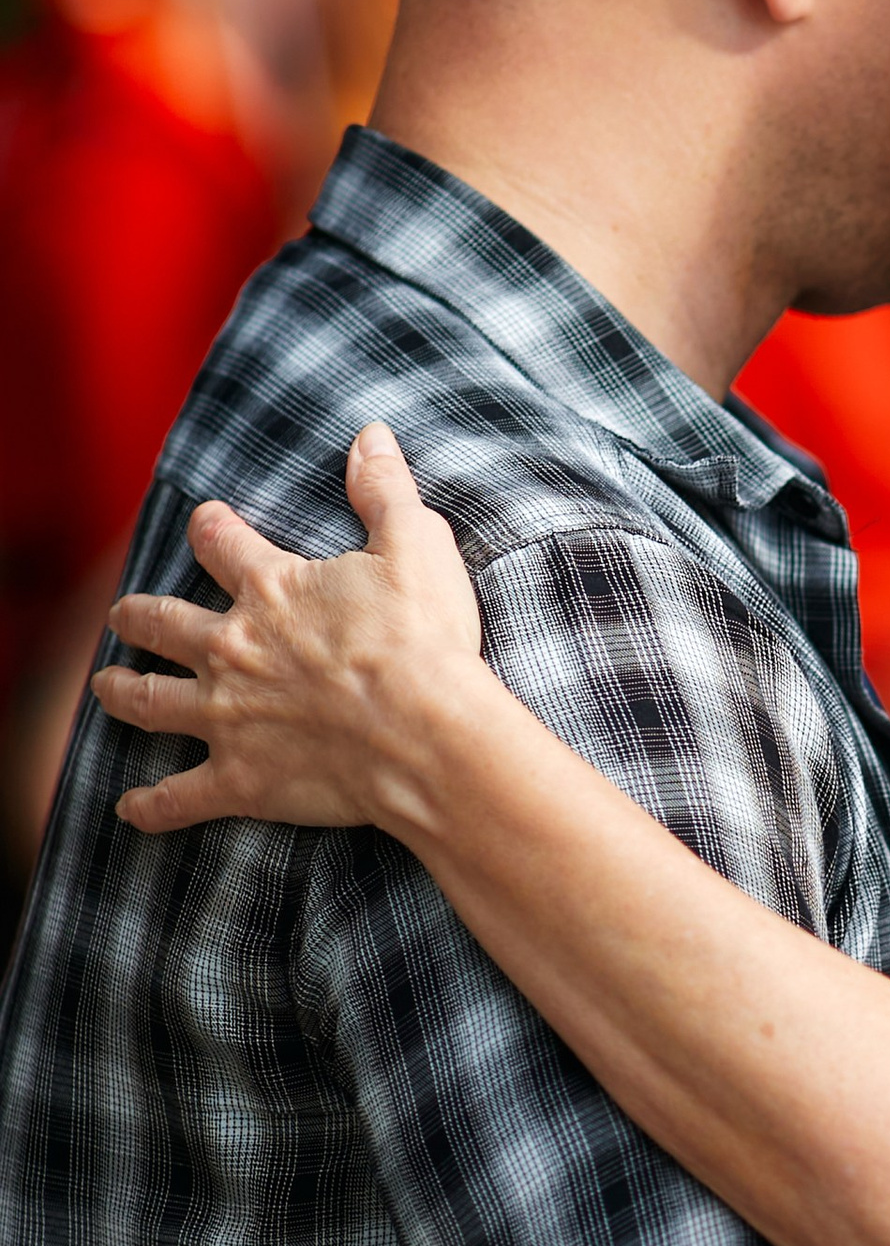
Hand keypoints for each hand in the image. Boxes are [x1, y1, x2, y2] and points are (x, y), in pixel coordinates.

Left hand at [91, 425, 491, 835]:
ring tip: (108, 685)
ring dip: (123, 692)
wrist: (424, 734)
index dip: (210, 529)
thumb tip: (372, 436)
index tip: (204, 522)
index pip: (222, 544)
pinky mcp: (239, 780)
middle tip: (123, 614)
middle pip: (162, 624)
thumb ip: (384, 490)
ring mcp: (227, 718)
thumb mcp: (416, 546)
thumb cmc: (423, 641)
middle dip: (137, 616)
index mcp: (271, 591)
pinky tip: (129, 809)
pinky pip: (178, 797)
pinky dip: (150, 806)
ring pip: (150, 701)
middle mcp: (232, 650)